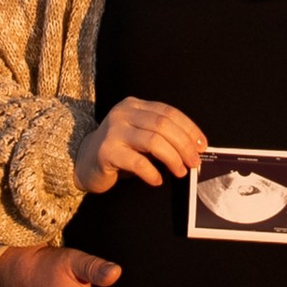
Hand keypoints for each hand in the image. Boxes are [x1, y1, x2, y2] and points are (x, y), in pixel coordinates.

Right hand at [74, 95, 205, 195]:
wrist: (84, 162)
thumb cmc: (119, 150)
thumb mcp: (139, 135)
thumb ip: (160, 135)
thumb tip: (193, 148)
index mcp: (134, 105)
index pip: (168, 112)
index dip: (189, 128)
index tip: (202, 145)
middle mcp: (123, 114)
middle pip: (162, 125)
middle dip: (183, 144)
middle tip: (194, 161)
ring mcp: (113, 131)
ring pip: (153, 141)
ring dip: (172, 158)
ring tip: (180, 171)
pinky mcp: (107, 152)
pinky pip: (136, 162)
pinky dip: (151, 172)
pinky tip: (157, 180)